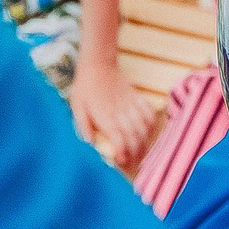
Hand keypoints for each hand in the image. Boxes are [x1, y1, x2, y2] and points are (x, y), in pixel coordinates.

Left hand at [70, 57, 161, 171]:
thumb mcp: (77, 106)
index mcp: (105, 115)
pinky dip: (152, 125)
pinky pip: (150, 113)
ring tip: (141, 154)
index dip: (123, 151)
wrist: (98, 63)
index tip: (122, 161)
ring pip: (144, 126)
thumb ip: (83, 125)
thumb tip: (89, 143)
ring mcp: (131, 104)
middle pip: (134, 136)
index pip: (119, 138)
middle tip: (132, 165)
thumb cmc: (85, 87)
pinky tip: (149, 134)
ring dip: (145, 142)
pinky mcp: (137, 98)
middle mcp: (121, 111)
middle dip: (136, 153)